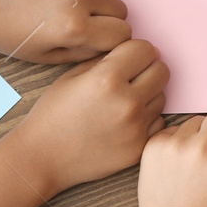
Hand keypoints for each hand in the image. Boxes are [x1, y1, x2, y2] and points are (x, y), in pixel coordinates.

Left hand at [0, 0, 131, 63]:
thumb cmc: (9, 33)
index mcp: (74, 28)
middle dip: (108, 18)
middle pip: (120, 8)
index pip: (122, 33)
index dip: (112, 39)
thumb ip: (85, 53)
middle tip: (83, 23)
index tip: (98, 39)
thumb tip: (111, 45)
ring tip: (64, 4)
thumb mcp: (46, 57)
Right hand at [13, 39, 168, 196]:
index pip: (145, 49)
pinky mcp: (139, 148)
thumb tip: (134, 52)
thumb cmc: (53, 114)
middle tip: (131, 76)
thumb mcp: (72, 75)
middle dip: (147, 68)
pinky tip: (125, 121)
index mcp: (107, 79)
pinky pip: (158, 122)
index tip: (128, 57)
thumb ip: (106, 60)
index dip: (135, 50)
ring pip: (162, 96)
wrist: (44, 157)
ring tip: (123, 101)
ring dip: (148, 94)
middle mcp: (127, 102)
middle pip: (162, 70)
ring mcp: (136, 128)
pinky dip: (147, 119)